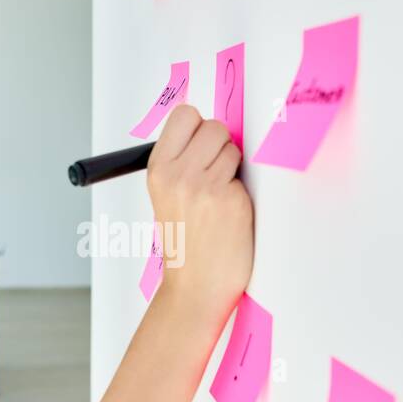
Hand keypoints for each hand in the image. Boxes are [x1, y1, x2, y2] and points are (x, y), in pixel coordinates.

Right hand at [146, 104, 253, 317]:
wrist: (194, 287)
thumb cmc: (184, 242)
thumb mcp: (165, 195)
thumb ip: (181, 160)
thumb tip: (210, 129)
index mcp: (158, 170)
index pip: (185, 114)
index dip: (198, 128)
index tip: (200, 147)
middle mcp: (179, 175)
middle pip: (214, 126)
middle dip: (219, 146)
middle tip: (213, 174)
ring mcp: (206, 187)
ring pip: (233, 148)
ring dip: (232, 168)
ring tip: (219, 197)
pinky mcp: (233, 200)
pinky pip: (245, 176)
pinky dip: (241, 191)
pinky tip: (229, 214)